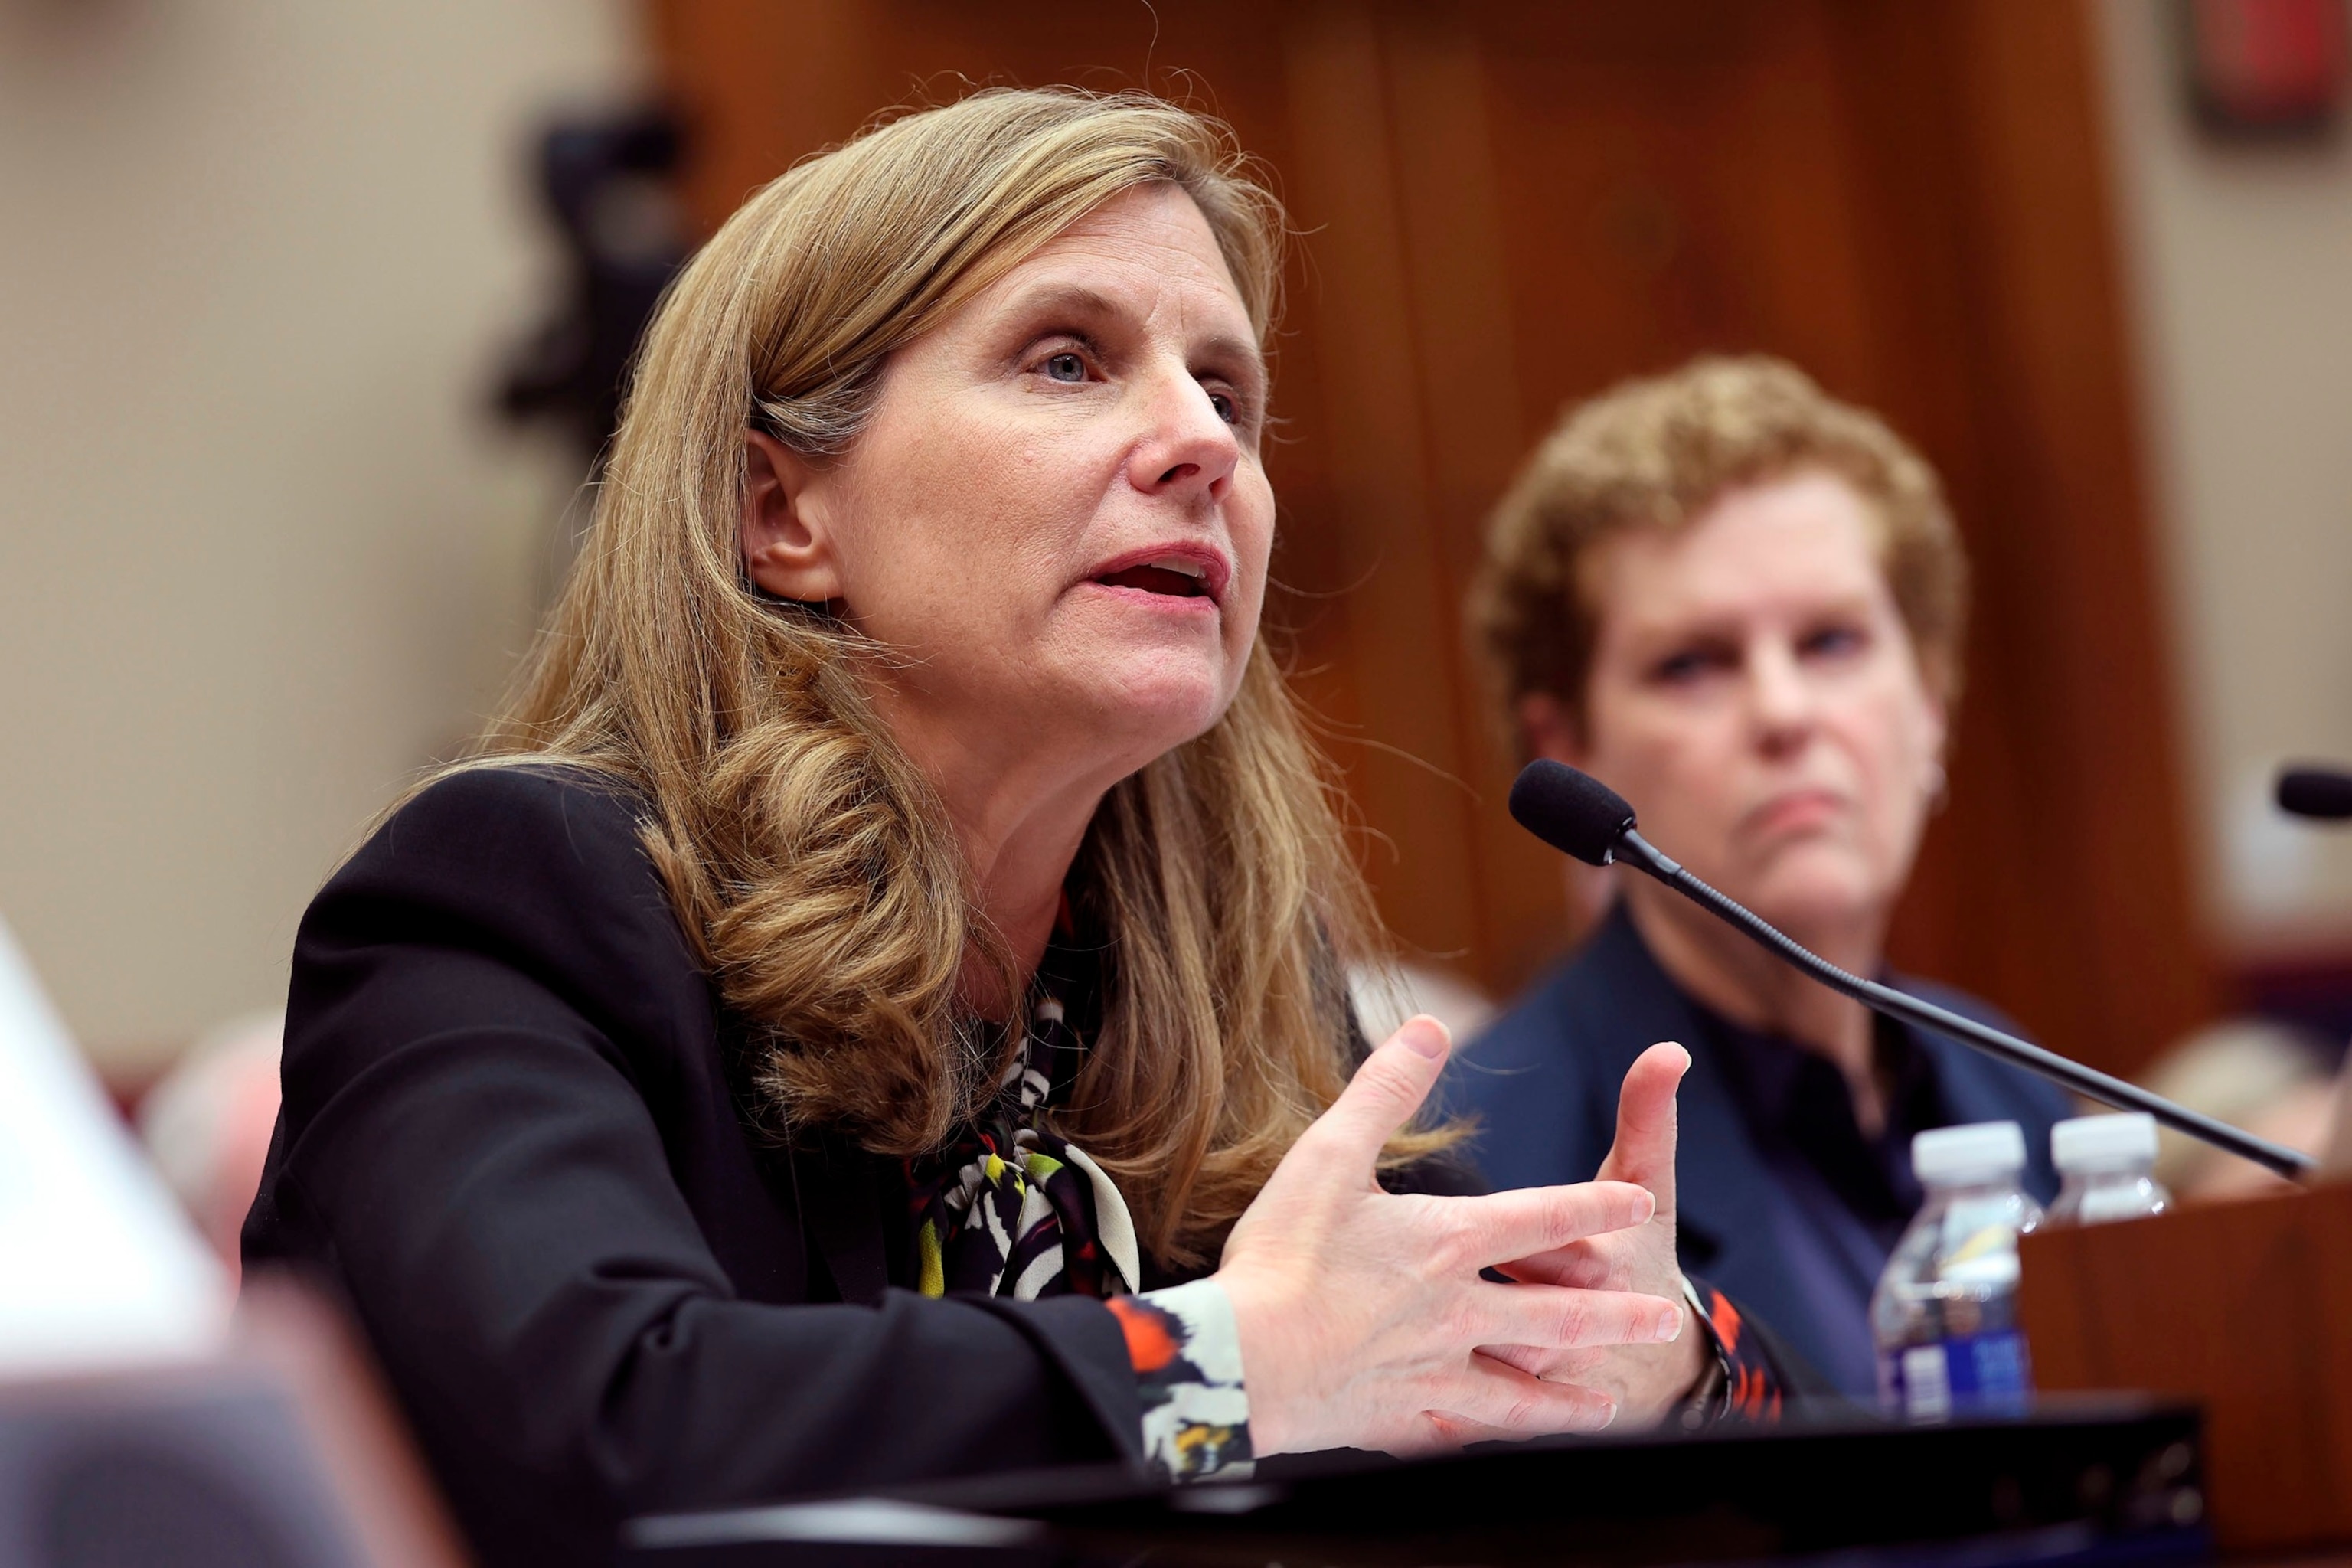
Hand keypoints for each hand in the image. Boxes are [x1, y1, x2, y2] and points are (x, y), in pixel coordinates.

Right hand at [1213, 1016, 1687, 1457]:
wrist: (1242, 1361)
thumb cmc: (1282, 1253)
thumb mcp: (1329, 1154)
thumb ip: (1383, 1090)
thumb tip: (1428, 1027)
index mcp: (1446, 1241)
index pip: (1541, 1216)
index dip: (1595, 1206)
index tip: (1637, 1205)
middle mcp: (1457, 1310)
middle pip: (1558, 1314)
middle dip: (1618, 1317)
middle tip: (1666, 1321)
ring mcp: (1434, 1371)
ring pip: (1524, 1391)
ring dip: (1571, 1401)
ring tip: (1608, 1405)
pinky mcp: (1403, 1418)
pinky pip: (1465, 1434)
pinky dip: (1496, 1444)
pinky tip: (1512, 1452)